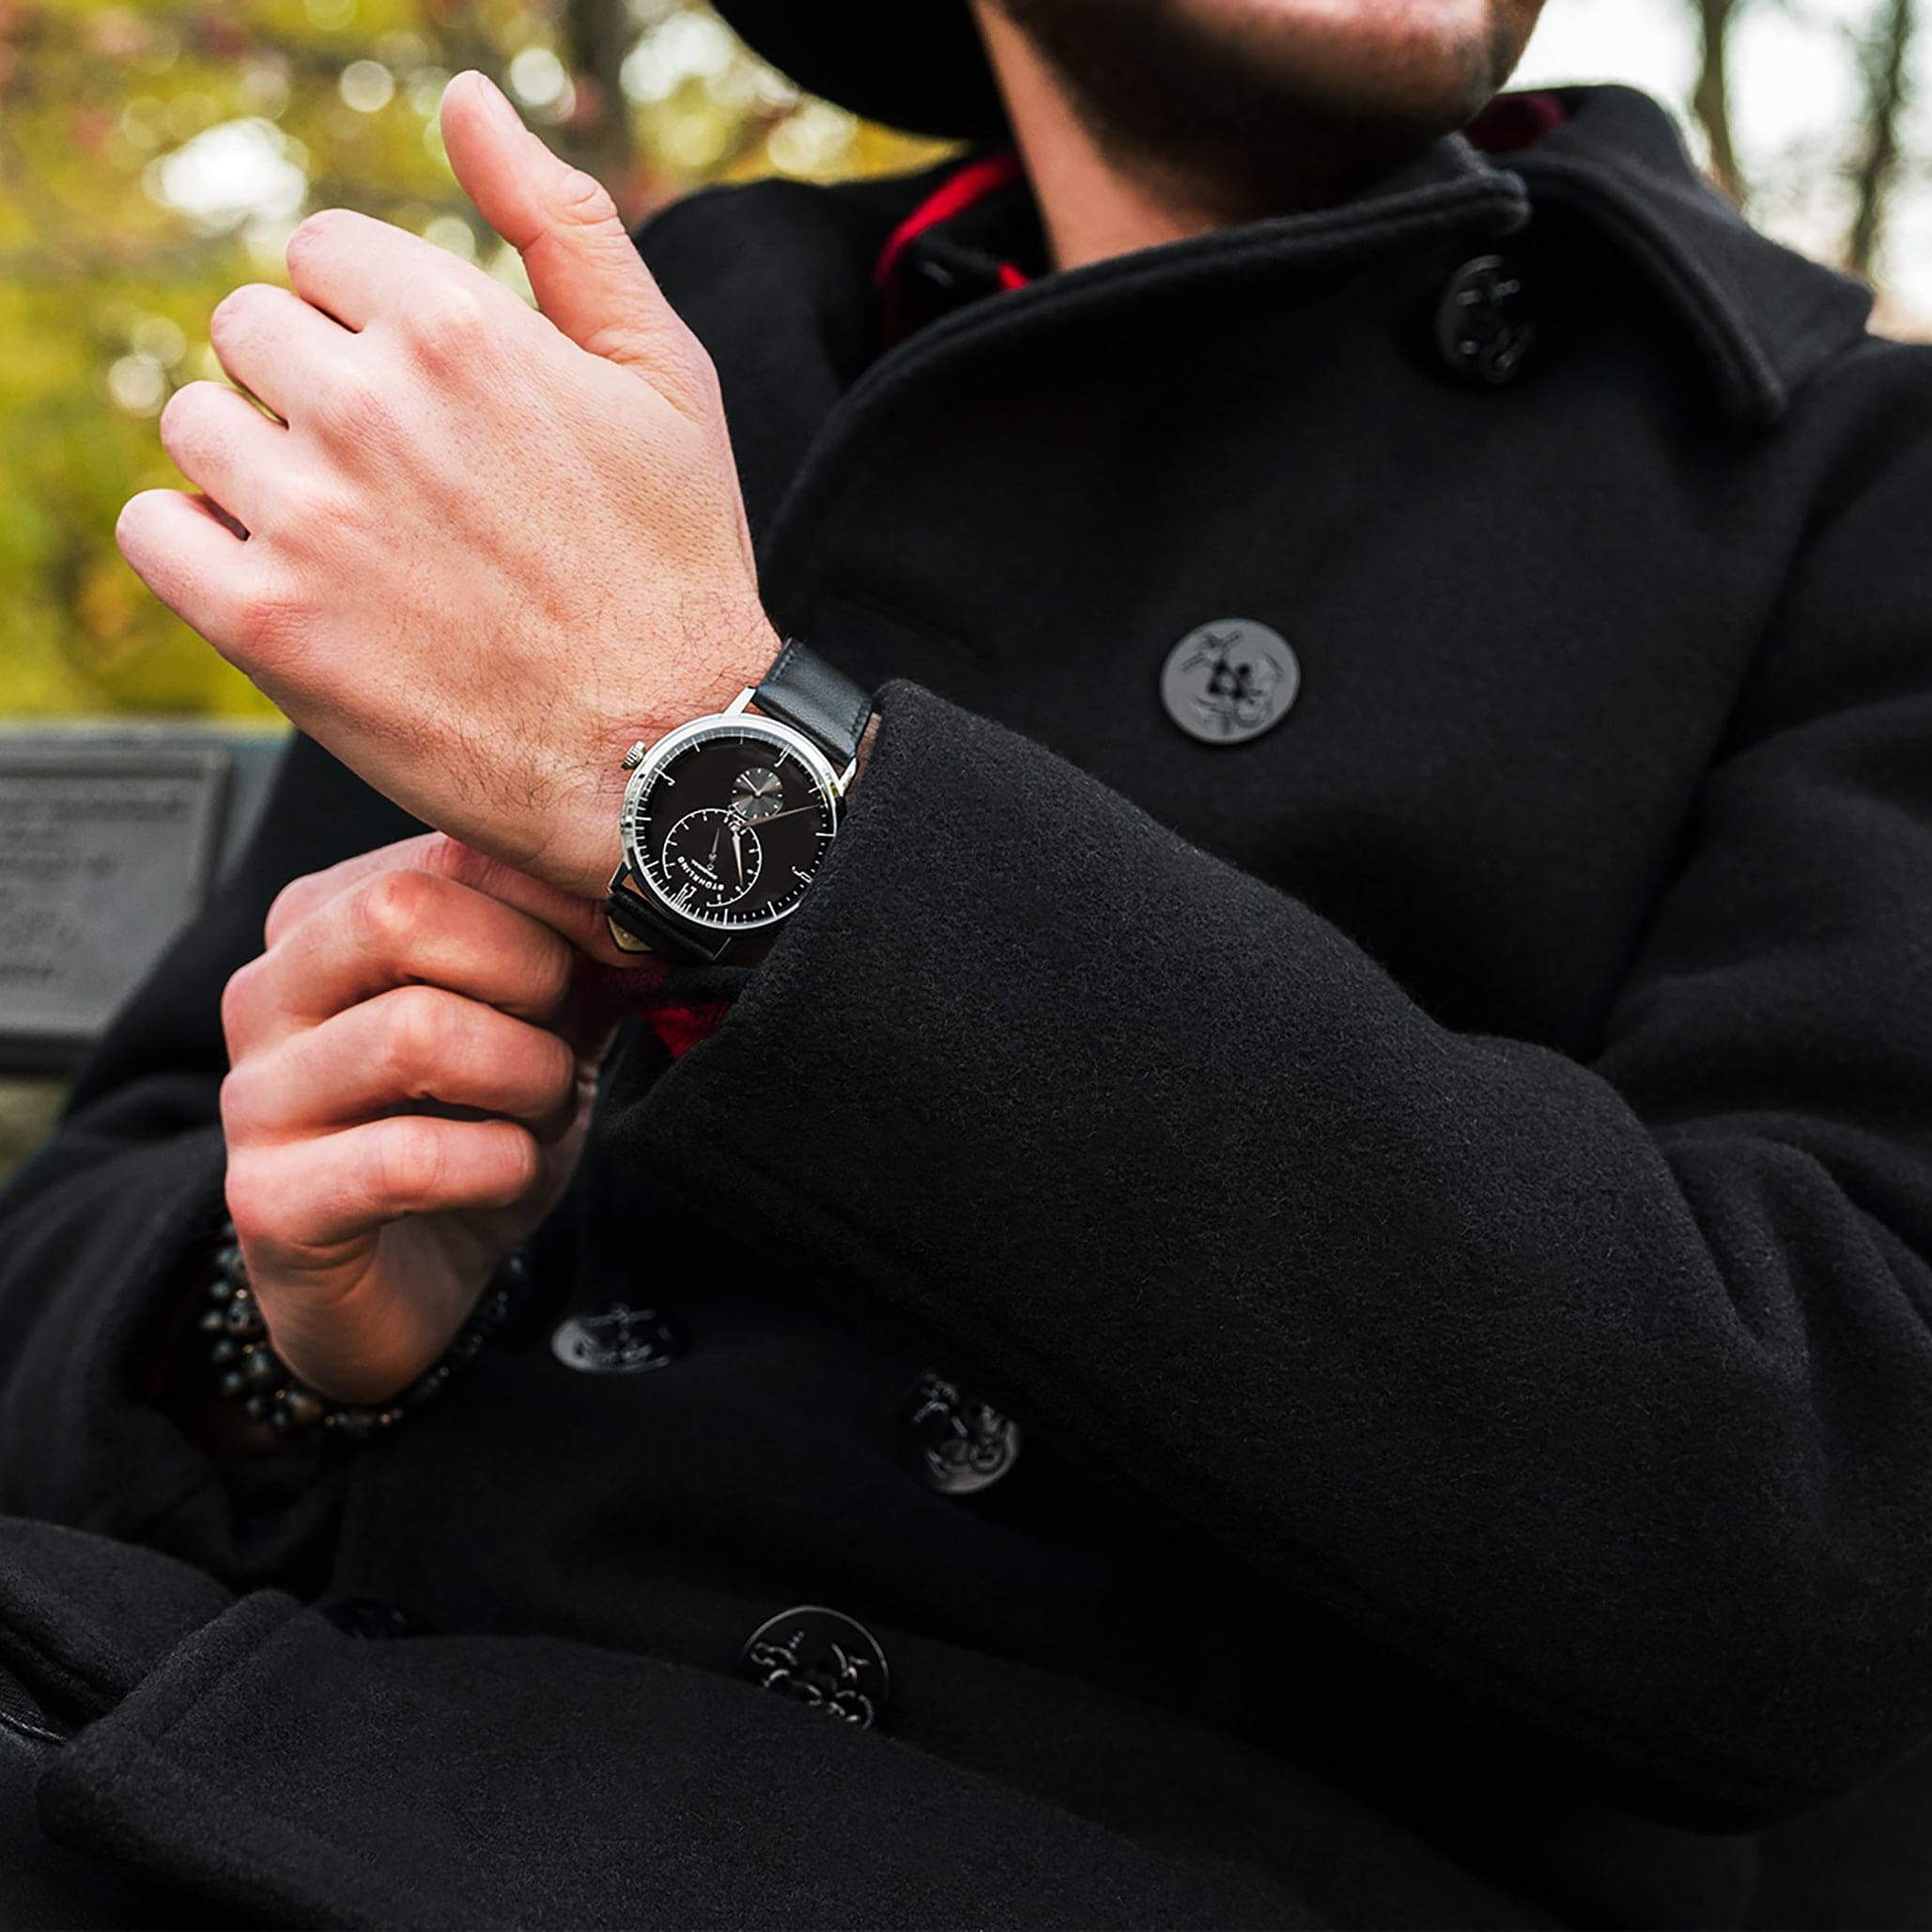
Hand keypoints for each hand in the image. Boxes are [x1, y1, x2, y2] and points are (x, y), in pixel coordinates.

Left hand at [116, 71, 777, 902]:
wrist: (665, 753)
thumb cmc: (675, 569)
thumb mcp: (663, 377)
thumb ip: (563, 223)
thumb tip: (468, 103)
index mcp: (459, 328)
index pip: (320, 254)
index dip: (370, 323)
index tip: (418, 397)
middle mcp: (370, 407)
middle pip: (248, 330)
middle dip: (309, 390)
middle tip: (391, 478)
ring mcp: (310, 518)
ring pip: (194, 427)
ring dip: (256, 468)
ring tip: (350, 536)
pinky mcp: (267, 625)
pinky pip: (156, 532)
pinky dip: (202, 550)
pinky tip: (292, 580)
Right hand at [217, 833, 633, 1403]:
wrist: (405, 1285)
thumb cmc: (470, 1133)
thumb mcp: (539, 1026)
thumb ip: (576, 955)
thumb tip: (645, 901)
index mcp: (323, 924)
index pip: (444, 852)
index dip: (557, 896)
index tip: (625, 946)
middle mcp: (269, 994)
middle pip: (400, 911)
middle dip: (529, 974)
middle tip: (566, 1036)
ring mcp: (256, 1098)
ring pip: (413, 1032)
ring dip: (527, 1077)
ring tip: (541, 1112)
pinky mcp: (272, 1202)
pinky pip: (407, 1158)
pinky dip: (498, 1163)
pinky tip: (509, 1171)